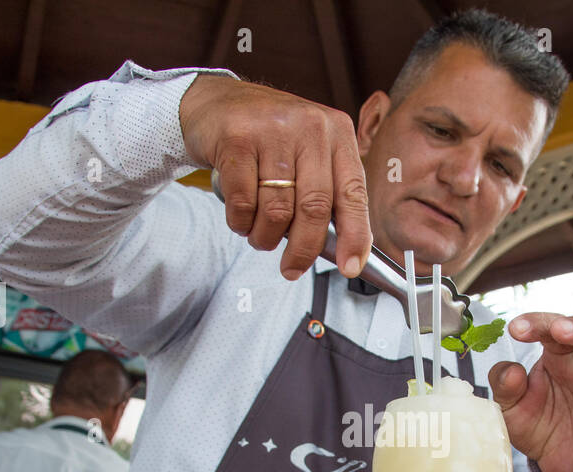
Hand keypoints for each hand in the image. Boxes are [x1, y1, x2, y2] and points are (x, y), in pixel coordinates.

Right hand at [180, 74, 370, 280]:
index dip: (355, 235)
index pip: (353, 193)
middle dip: (303, 249)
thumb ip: (327, 192)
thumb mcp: (308, 153)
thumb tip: (342, 249)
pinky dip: (241, 223)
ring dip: (266, 237)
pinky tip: (241, 218)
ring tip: (260, 236)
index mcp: (337, 132)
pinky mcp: (236, 138)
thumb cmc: (269, 138)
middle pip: (314, 208)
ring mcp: (272, 130)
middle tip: (292, 268)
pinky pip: (243, 202)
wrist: (217, 102)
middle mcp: (310, 127)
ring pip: (277, 210)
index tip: (350, 266)